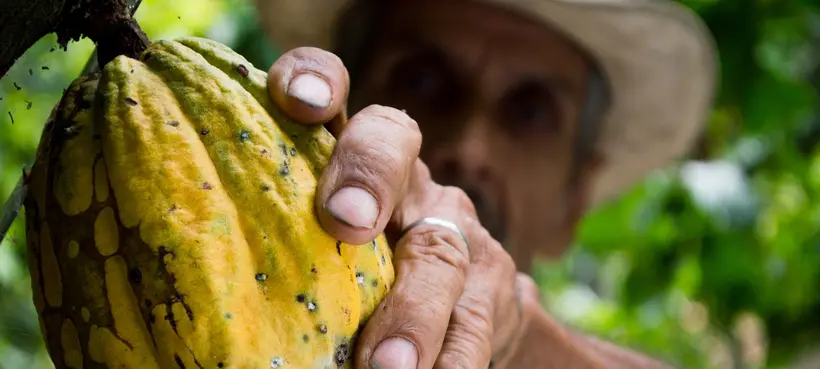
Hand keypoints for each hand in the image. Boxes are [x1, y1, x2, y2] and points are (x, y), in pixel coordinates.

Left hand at [267, 47, 539, 368]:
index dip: (316, 80)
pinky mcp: (491, 288)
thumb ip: (277, 239)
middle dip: (369, 177)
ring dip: (413, 310)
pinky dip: (450, 359)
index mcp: (350, 157)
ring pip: (440, 251)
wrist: (461, 305)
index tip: (299, 102)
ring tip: (386, 365)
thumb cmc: (355, 275)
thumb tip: (184, 282)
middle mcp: (407, 178)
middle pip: (395, 147)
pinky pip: (473, 323)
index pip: (333, 93)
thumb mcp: (315, 242)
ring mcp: (454, 228)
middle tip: (347, 223)